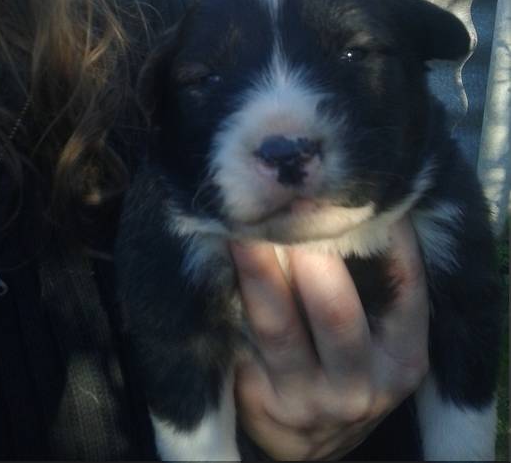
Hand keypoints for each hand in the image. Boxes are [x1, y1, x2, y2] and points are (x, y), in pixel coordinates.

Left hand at [230, 218, 428, 460]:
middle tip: (292, 200)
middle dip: (310, 251)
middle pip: (334, 310)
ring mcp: (306, 399)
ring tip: (242, 222)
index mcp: (402, 359)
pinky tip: (217, 256)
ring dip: (257, 266)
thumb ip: (377, 280)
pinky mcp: (259, 400)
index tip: (363, 184)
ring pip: (276, 324)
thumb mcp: (381, 337)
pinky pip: (240, 338)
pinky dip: (229, 292)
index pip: (404, 287)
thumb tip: (356, 195)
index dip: (388, 235)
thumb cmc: (349, 363)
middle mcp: (359, 385)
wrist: (310, 440)